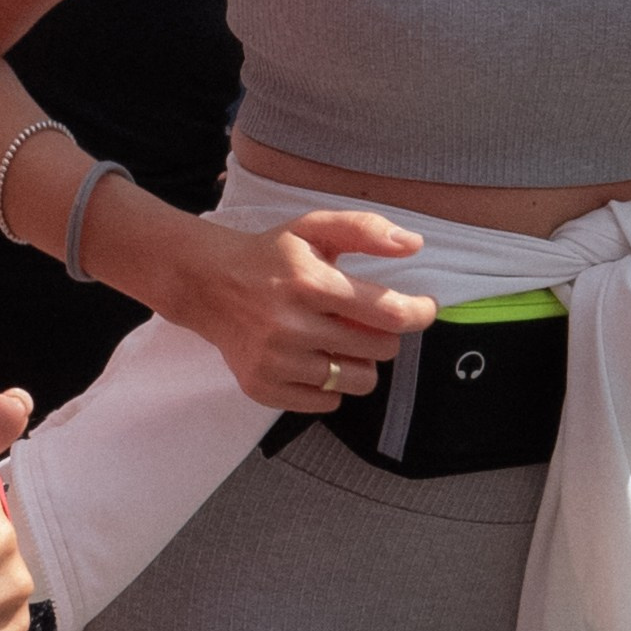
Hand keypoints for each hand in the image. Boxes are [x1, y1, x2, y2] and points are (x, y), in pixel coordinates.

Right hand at [156, 204, 435, 411]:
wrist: (207, 284)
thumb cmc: (270, 256)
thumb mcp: (314, 228)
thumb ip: (365, 229)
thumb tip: (413, 244)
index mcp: (309, 283)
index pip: (388, 313)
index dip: (418, 313)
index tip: (423, 307)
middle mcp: (291, 325)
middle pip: (380, 350)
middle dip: (382, 334)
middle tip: (362, 319)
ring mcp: (275, 361)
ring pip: (359, 382)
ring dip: (359, 362)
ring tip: (337, 341)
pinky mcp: (263, 387)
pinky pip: (327, 403)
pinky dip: (329, 385)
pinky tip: (312, 358)